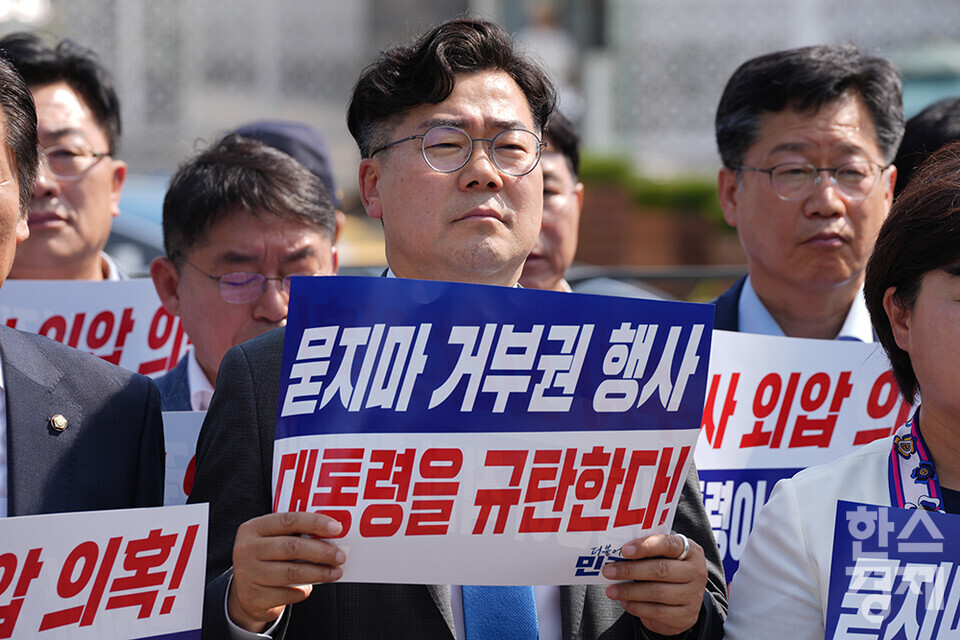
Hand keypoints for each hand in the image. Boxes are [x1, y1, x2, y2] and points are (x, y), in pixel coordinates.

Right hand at [228, 511, 344, 631]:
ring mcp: (248, 573)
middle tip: (340, 556)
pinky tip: (309, 588)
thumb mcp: (274, 540)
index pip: (288, 520)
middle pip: (292, 547)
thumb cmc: (268, 558)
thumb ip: (296, 534)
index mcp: (254, 528)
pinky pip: (287, 594)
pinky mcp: (253, 596)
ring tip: (335, 572)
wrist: (243, 591)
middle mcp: (247, 549)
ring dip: (319, 573)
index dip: (315, 523)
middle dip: (321, 551)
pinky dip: (303, 591)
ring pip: (292, 572)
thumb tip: (333, 534)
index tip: (337, 529)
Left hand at [602, 533, 706, 635]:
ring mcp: (693, 595)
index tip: (624, 550)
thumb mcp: (666, 556)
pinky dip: (637, 607)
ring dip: (629, 591)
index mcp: (691, 551)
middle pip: (661, 570)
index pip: (669, 544)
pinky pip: (657, 612)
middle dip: (631, 570)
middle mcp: (696, 572)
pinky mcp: (686, 616)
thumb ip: (649, 552)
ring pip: (656, 592)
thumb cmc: (669, 569)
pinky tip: (625, 602)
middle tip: (609, 571)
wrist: (686, 600)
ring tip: (611, 590)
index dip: (646, 546)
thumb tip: (618, 554)